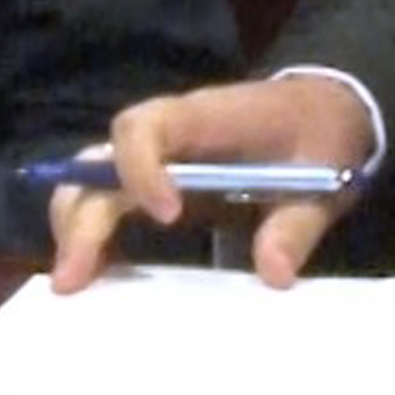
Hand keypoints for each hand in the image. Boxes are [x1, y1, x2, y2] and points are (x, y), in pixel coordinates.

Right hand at [46, 75, 380, 290]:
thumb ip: (297, 224)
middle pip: (101, 159)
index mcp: (206, 118)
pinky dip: (93, 237)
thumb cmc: (319, 136)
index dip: (144, 169)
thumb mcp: (323, 178)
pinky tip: (91, 279)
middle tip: (73, 276)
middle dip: (81, 213)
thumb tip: (272, 274)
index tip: (169, 217)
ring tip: (70, 284)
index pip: (148, 126)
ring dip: (75, 227)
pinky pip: (112, 201)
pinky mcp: (159, 183)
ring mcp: (159, 158)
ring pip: (93, 179)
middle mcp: (169, 134)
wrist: (324, 109)